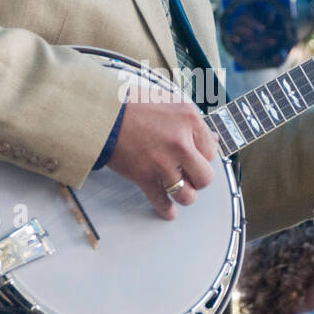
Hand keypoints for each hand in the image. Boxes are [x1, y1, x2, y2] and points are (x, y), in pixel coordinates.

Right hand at [106, 83, 218, 219]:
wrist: (101, 113)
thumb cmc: (131, 104)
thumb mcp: (169, 101)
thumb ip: (190, 121)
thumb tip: (211, 138)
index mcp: (189, 119)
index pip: (212, 150)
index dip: (202, 155)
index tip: (194, 156)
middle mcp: (180, 142)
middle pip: (205, 177)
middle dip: (198, 179)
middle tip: (189, 174)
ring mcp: (162, 162)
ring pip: (187, 195)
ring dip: (184, 195)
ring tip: (179, 190)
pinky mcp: (144, 176)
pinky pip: (161, 201)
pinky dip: (166, 209)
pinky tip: (169, 212)